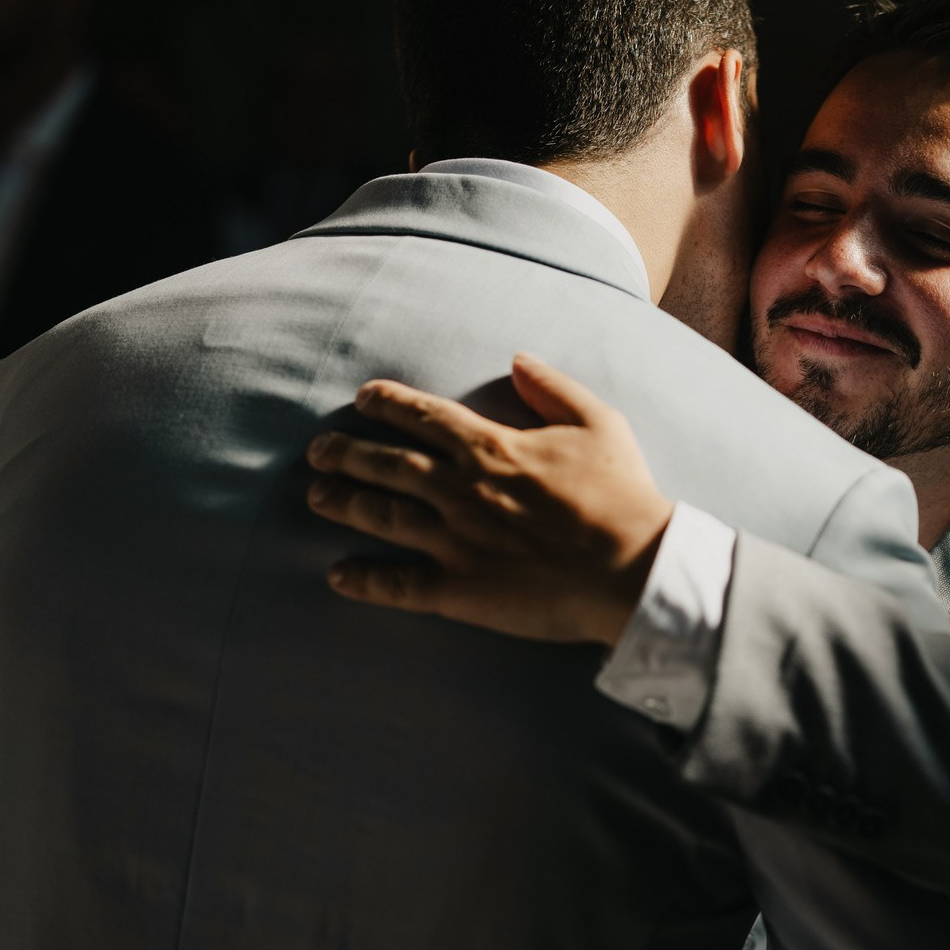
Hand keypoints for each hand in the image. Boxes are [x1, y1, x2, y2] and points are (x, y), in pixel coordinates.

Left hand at [305, 354, 674, 644]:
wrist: (633, 567)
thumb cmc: (622, 495)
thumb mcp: (599, 421)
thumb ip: (553, 387)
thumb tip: (518, 360)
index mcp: (492, 445)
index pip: (423, 416)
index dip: (387, 404)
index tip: (363, 399)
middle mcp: (461, 488)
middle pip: (386, 463)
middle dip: (346, 452)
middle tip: (318, 450)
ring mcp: (455, 539)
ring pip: (380, 515)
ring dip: (343, 502)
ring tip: (317, 496)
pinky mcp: (459, 589)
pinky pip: (397, 584)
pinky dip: (363, 579)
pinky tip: (337, 575)